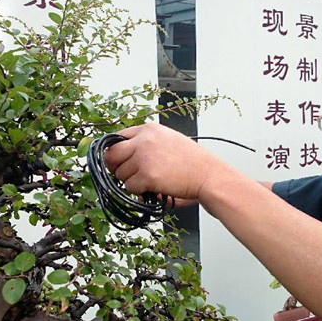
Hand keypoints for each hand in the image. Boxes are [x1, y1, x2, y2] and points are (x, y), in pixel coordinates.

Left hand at [103, 123, 227, 200]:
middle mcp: (144, 140)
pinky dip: (139, 191)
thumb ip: (146, 143)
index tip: (119, 162)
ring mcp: (145, 157)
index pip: (117, 137)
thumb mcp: (168, 141)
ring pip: (120, 173)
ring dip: (131, 181)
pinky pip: (129, 187)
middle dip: (117, 167)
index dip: (116, 152)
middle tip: (130, 175)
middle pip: (112, 155)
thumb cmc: (192, 162)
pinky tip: (154, 187)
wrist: (209, 176)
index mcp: (149, 129)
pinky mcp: (147, 175)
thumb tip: (118, 155)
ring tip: (151, 181)